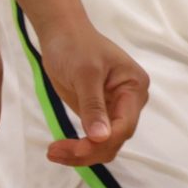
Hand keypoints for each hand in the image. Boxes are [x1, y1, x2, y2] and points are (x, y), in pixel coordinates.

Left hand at [15, 0, 149, 166]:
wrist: (61, 34)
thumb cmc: (75, 46)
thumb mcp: (85, 74)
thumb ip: (93, 106)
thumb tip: (101, 138)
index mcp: (134, 87)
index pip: (124, 126)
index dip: (101, 142)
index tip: (73, 149)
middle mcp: (130, 100)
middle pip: (115, 139)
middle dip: (88, 151)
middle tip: (54, 152)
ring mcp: (115, 108)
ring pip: (105, 144)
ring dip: (82, 153)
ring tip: (53, 152)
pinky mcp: (100, 113)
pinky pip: (95, 139)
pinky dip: (79, 147)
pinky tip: (60, 148)